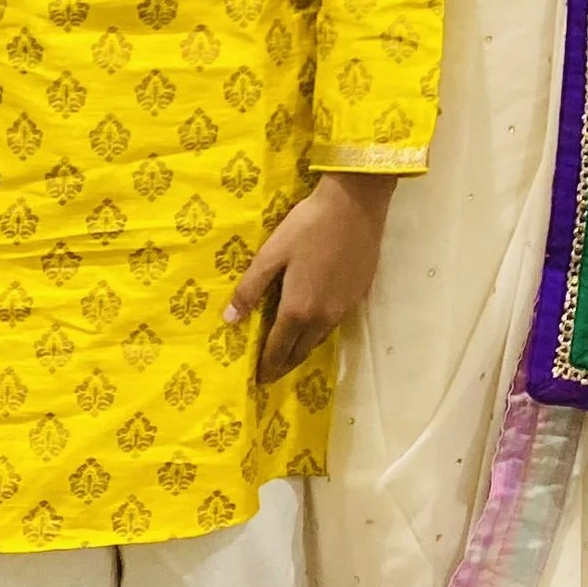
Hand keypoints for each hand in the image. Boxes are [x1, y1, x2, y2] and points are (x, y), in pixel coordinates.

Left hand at [225, 174, 399, 383]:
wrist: (355, 206)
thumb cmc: (308, 226)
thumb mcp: (272, 253)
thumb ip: (250, 288)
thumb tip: (229, 320)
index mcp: (298, 309)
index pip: (278, 349)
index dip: (267, 366)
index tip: (258, 380)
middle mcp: (322, 317)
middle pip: (300, 351)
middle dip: (284, 365)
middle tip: (271, 374)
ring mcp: (343, 308)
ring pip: (319, 340)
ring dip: (302, 350)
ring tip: (289, 353)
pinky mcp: (358, 296)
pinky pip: (333, 325)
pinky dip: (319, 333)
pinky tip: (313, 324)